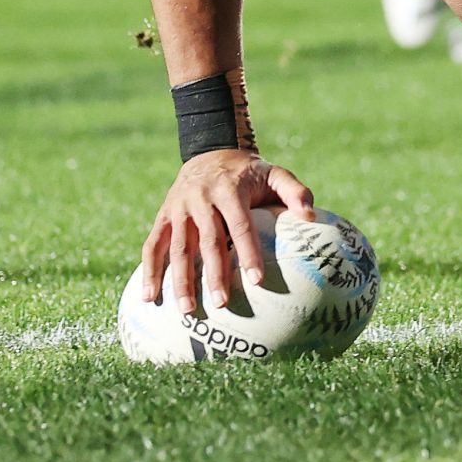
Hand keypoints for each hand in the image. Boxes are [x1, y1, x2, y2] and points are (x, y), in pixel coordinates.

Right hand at [136, 149, 316, 316]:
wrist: (209, 151)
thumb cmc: (247, 172)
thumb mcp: (273, 173)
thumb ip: (294, 191)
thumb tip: (310, 215)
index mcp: (228, 189)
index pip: (239, 224)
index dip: (248, 252)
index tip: (257, 280)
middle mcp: (200, 198)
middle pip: (208, 240)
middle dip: (214, 273)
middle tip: (221, 303)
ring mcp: (178, 208)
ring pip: (178, 247)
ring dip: (181, 279)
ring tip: (188, 309)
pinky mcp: (163, 216)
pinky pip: (153, 246)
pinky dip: (150, 272)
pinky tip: (150, 298)